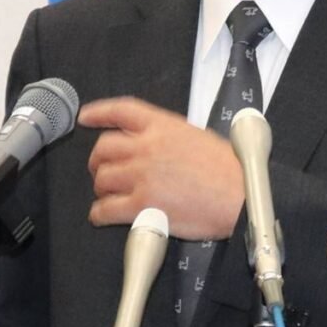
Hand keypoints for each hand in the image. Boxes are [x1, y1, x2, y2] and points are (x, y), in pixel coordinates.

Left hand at [79, 96, 244, 238]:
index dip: (99, 112)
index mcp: (163, 126)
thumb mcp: (197, 135)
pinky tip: (105, 214)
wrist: (240, 195)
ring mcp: (142, 176)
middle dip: (99, 160)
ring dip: (102, 188)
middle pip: (104, 148)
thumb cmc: (229, 169)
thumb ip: (167, 136)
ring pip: (102, 179)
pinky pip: (105, 209)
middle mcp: (147, 147)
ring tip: (111, 194)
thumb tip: (151, 145)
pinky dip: (100, 213)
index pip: (121, 111)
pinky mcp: (141, 205)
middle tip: (103, 168)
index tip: (86, 116)